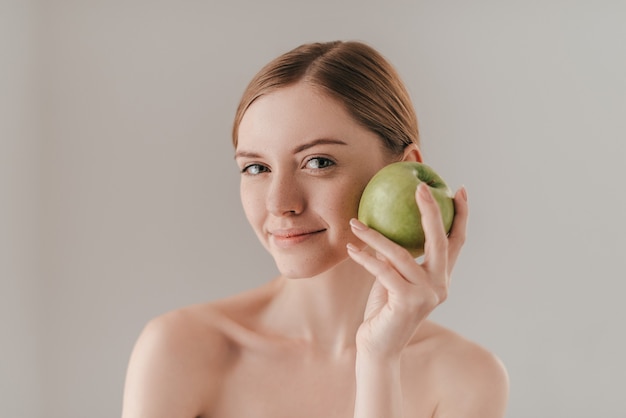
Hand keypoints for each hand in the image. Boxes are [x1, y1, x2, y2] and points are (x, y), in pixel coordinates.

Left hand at [347, 183, 468, 358]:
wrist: (378, 347)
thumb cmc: (384, 310)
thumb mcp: (394, 279)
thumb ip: (398, 258)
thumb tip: (385, 222)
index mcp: (441, 279)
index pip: (456, 243)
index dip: (460, 216)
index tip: (458, 190)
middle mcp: (440, 286)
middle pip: (440, 241)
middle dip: (432, 211)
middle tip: (420, 187)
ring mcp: (426, 296)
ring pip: (401, 255)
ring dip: (374, 235)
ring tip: (355, 222)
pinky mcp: (407, 303)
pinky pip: (383, 271)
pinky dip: (364, 258)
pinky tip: (350, 247)